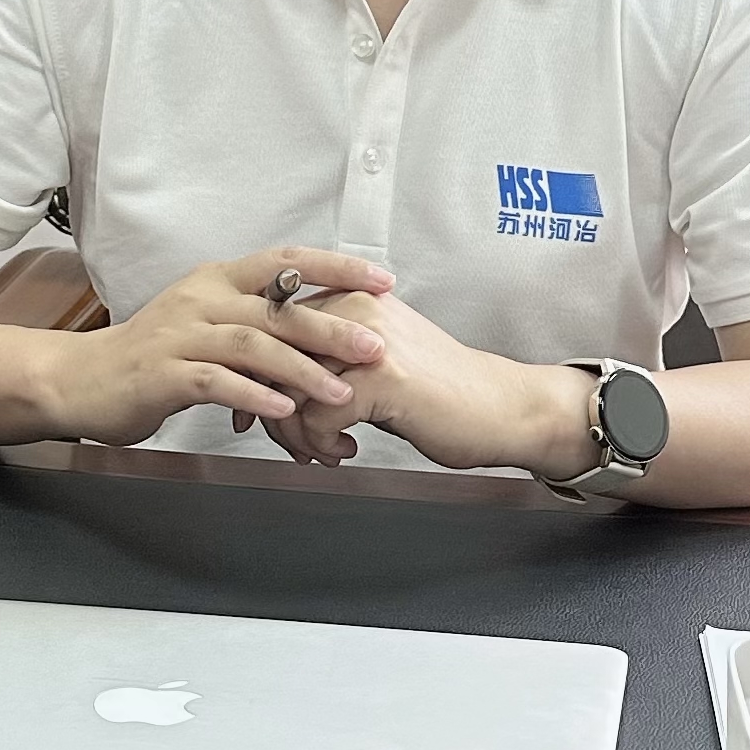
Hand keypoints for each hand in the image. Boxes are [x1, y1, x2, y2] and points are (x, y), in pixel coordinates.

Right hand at [41, 247, 393, 446]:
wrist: (83, 380)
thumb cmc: (155, 354)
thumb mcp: (208, 323)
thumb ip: (257, 321)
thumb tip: (320, 326)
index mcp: (219, 279)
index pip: (287, 259)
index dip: (337, 266)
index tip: (382, 280)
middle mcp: (202, 298)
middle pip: (278, 306)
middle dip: (333, 326)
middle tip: (376, 345)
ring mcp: (180, 333)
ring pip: (253, 345)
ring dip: (302, 370)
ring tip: (341, 392)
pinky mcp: (162, 373)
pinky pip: (215, 381)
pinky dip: (254, 396)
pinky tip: (285, 411)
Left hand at [232, 288, 595, 478]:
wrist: (498, 408)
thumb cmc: (437, 391)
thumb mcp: (373, 358)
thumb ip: (326, 356)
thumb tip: (265, 380)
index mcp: (350, 298)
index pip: (272, 326)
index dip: (253, 372)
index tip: (251, 408)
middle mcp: (355, 309)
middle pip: (271, 357)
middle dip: (266, 408)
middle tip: (284, 440)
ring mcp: (369, 342)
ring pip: (288, 389)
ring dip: (293, 433)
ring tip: (315, 451)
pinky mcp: (382, 377)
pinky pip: (316, 416)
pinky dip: (320, 443)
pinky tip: (344, 451)